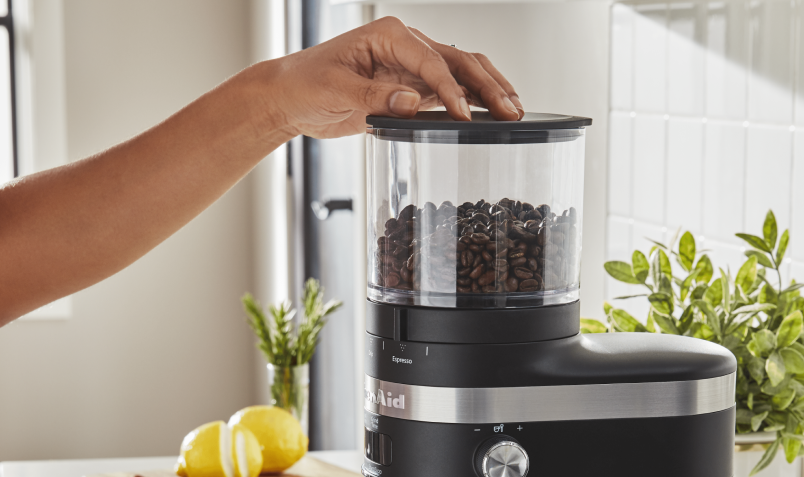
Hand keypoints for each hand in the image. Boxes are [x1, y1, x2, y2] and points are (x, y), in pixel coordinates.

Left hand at [260, 17, 523, 139]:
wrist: (289, 96)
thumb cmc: (305, 83)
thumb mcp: (336, 90)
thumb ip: (374, 96)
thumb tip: (412, 103)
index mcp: (390, 35)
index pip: (432, 62)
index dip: (451, 90)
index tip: (465, 114)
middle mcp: (406, 46)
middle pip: (459, 62)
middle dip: (487, 85)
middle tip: (511, 109)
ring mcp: (411, 68)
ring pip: (462, 73)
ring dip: (488, 91)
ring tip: (514, 110)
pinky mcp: (409, 89)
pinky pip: (448, 92)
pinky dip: (472, 102)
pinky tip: (491, 115)